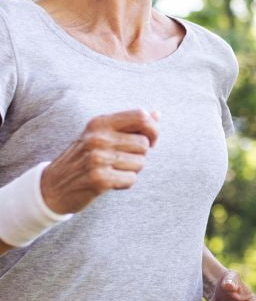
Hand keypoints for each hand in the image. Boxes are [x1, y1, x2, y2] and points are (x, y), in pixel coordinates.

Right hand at [40, 109, 159, 214]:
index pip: (141, 116)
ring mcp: (97, 158)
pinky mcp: (99, 179)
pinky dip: (125, 183)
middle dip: (139, 155)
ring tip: (113, 170)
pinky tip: (110, 182)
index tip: (149, 141)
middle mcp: (98, 138)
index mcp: (99, 122)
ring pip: (140, 163)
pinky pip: (131, 179)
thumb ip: (129, 125)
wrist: (53, 186)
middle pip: (144, 144)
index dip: (153, 130)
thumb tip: (157, 114)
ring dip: (132, 170)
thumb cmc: (83, 158)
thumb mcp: (101, 135)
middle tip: (122, 161)